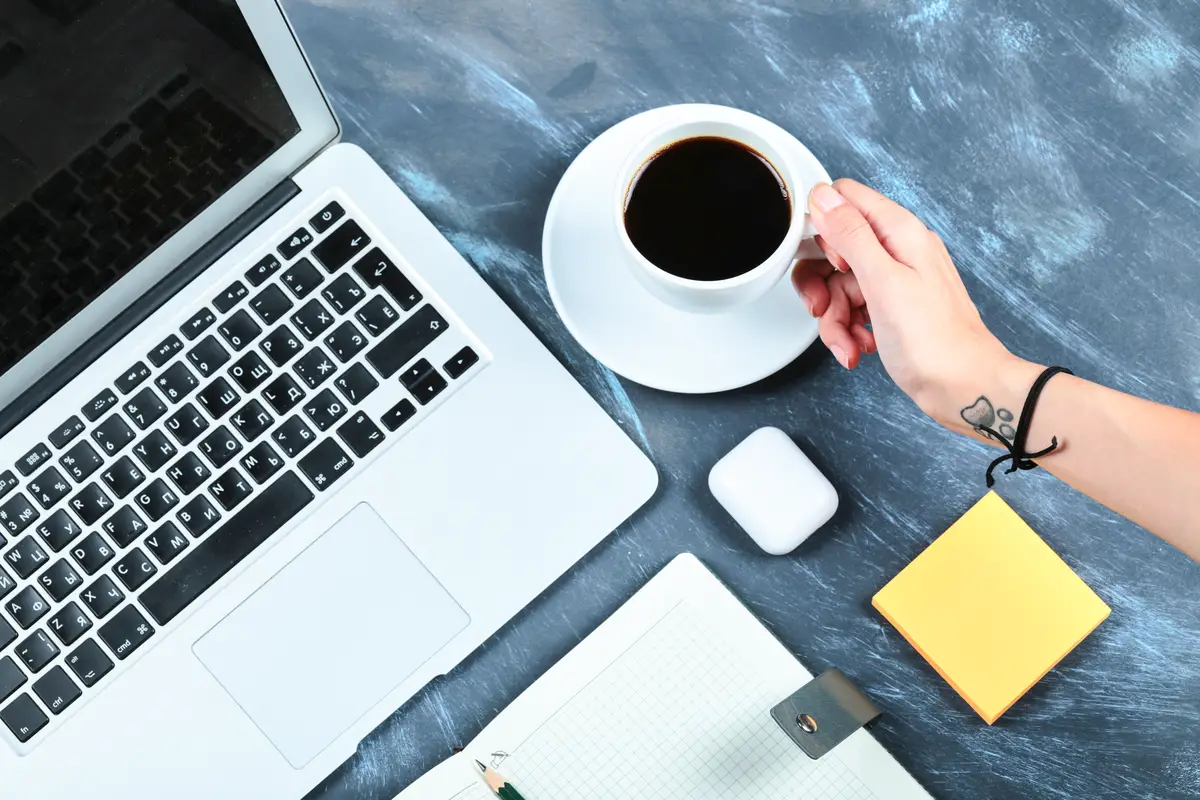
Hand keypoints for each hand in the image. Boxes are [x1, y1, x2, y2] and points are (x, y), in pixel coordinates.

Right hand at [792, 179, 1022, 428]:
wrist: (965, 388)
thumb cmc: (934, 342)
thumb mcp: (883, 282)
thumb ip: (851, 235)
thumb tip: (823, 196)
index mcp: (900, 232)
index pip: (845, 199)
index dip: (823, 227)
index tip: (824, 262)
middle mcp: (898, 250)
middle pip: (835, 247)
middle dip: (821, 281)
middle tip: (821, 307)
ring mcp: (895, 280)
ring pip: (840, 284)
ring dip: (834, 316)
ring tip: (848, 342)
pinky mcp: (892, 308)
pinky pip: (854, 308)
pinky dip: (849, 330)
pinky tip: (859, 348)